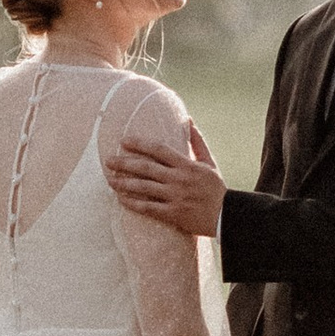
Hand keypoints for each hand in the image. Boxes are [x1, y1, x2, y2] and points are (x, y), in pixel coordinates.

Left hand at [105, 118, 225, 239]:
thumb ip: (197, 141)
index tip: (124, 141)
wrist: (227, 216)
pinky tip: (121, 199)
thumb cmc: (216, 188)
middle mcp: (179, 179)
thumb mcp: (209, 162)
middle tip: (108, 161)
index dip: (140, 144)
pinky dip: (133, 203)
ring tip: (110, 180)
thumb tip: (188, 120)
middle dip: (125, 163)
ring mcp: (175, 197)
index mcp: (187, 165)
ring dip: (124, 183)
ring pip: (144, 188)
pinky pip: (148, 208)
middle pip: (146, 168)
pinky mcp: (173, 214)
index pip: (159, 150)